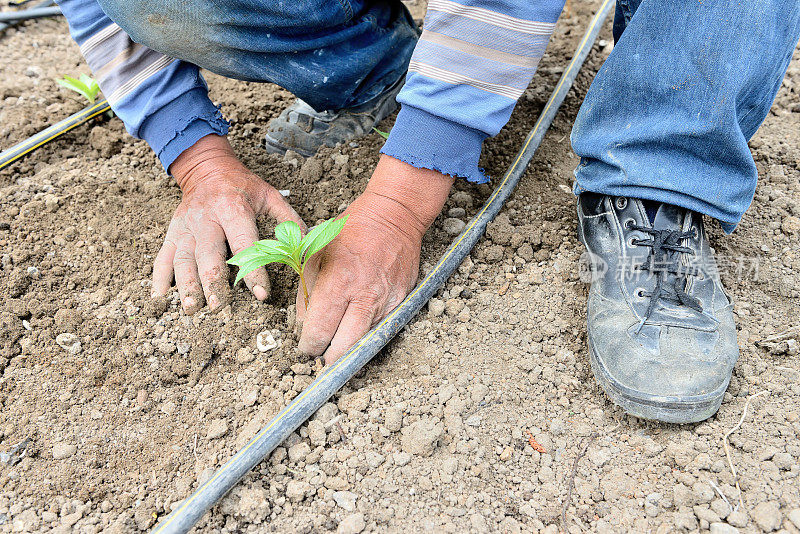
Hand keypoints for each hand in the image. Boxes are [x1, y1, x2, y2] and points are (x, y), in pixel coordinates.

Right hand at [152, 134, 304, 313]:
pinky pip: (163, 256)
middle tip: (218, 307)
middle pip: (208, 255)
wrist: (207, 168)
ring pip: (183, 259)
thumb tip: (306, 244)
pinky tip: (161, 298)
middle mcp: (207, 219)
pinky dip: (159, 278)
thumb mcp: (270, 195)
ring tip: (191, 309)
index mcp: (233, 209)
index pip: (244, 244)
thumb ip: (289, 219)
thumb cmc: (243, 187)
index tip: (261, 295)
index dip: (253, 271)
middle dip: (213, 283)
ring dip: (186, 286)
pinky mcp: (172, 233)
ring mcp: (186, 227)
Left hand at [297, 155, 453, 363]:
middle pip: (344, 349)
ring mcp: (387, 301)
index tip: (305, 346)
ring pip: (365, 344)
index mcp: (338, 282)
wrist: (394, 215)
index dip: (308, 346)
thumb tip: (301, 323)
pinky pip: (382, 330)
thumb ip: (305, 290)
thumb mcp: (315, 253)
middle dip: (328, 358)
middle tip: (320, 356)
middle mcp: (364, 296)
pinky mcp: (402, 302)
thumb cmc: (351, 230)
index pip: (319, 332)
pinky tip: (357, 333)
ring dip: (349, 351)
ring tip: (336, 348)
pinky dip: (368, 337)